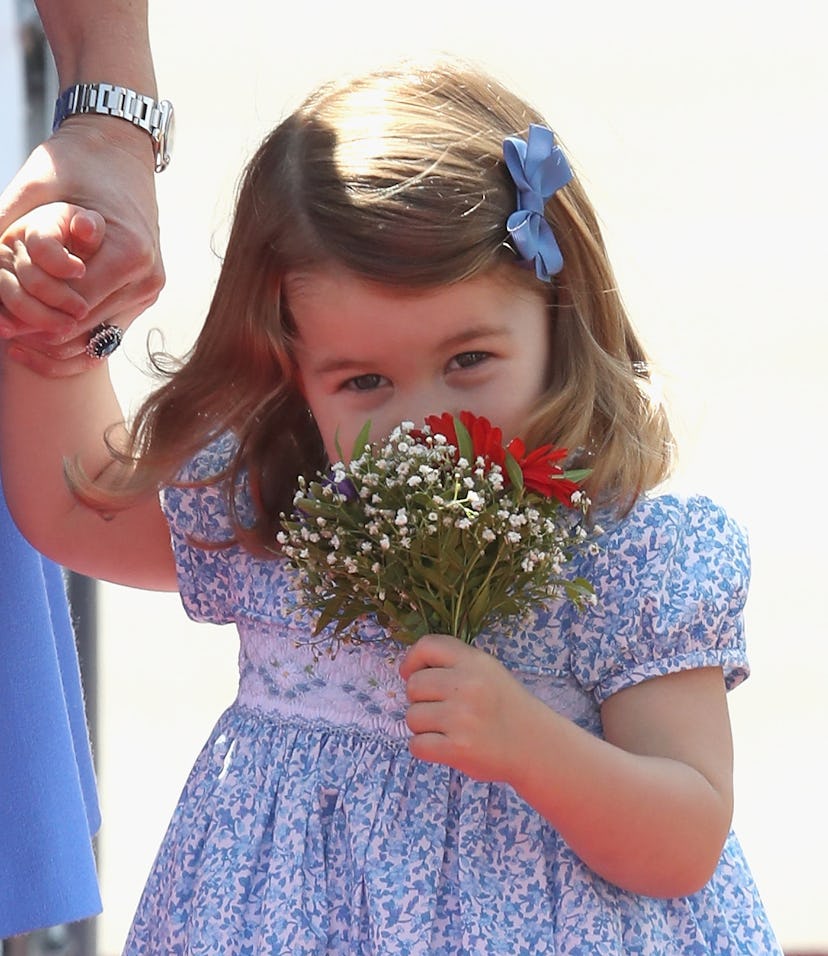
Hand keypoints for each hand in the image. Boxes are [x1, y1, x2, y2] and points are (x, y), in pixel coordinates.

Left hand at [0, 118, 164, 375]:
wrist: (119, 149)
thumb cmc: (76, 163)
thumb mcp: (35, 189)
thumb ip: (6, 227)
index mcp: (129, 254)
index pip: (74, 311)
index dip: (32, 318)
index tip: (2, 321)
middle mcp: (148, 279)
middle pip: (84, 332)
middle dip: (40, 334)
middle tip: (4, 330)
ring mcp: (150, 291)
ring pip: (96, 342)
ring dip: (55, 342)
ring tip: (17, 334)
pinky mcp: (145, 295)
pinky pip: (107, 335)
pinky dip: (74, 340)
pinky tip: (42, 336)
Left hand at [400, 633, 535, 781]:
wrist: (537, 745)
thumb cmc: (506, 707)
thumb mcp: (488, 671)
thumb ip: (454, 664)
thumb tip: (410, 670)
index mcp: (475, 661)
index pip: (427, 646)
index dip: (412, 660)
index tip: (411, 674)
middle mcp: (468, 685)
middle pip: (413, 685)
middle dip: (419, 699)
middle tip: (439, 709)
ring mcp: (462, 718)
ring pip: (412, 717)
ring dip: (423, 726)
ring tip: (446, 729)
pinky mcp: (458, 748)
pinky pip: (416, 745)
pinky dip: (425, 748)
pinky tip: (445, 746)